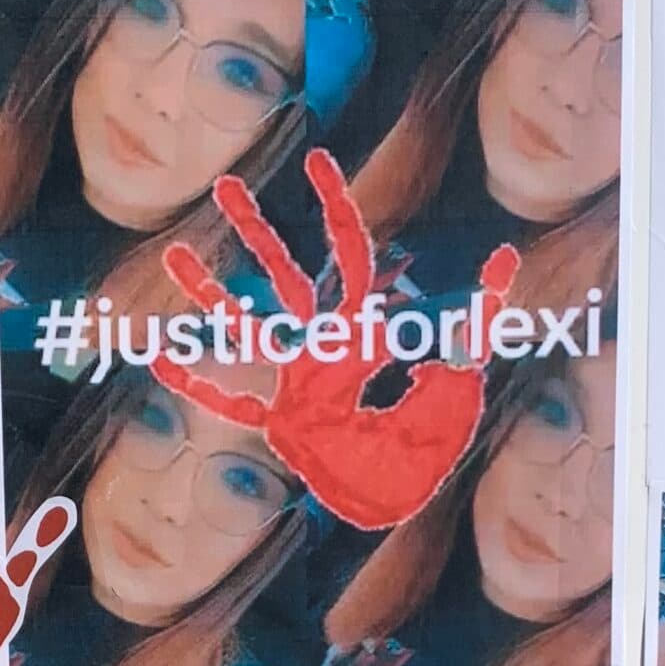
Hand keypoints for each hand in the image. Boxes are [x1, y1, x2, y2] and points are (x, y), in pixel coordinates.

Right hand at [159, 148, 519, 530]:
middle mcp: (322, 349)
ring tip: (173, 255)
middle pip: (285, 277)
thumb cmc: (433, 444)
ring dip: (210, 293)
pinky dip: (198, 382)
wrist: (401, 506)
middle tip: (224, 186)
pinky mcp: (277, 425)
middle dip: (256, 231)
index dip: (335, 205)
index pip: (349, 255)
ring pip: (246, 328)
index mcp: (364, 333)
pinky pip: (232, 401)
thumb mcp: (461, 375)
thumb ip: (478, 319)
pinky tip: (160, 360)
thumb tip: (504, 253)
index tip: (316, 159)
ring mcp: (293, 386)